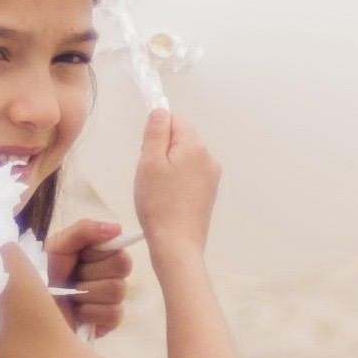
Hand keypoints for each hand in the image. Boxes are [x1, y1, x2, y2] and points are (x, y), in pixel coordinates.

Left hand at [45, 217, 131, 336]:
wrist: (30, 308)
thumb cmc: (43, 273)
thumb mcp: (57, 245)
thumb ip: (84, 230)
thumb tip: (117, 228)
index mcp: (102, 254)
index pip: (119, 247)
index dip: (96, 254)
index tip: (78, 258)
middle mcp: (112, 274)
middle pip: (122, 266)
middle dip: (89, 272)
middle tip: (71, 278)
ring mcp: (113, 299)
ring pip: (117, 289)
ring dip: (85, 293)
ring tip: (70, 296)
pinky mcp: (110, 322)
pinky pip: (113, 313)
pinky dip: (89, 312)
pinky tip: (76, 312)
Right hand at [129, 104, 220, 259]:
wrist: (176, 245)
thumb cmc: (159, 205)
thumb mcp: (149, 162)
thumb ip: (155, 132)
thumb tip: (160, 111)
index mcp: (196, 147)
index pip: (175, 120)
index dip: (156, 132)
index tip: (146, 153)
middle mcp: (209, 158)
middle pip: (180, 139)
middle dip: (161, 150)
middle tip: (149, 175)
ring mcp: (211, 177)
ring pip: (183, 158)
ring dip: (167, 167)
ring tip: (157, 190)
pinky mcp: (208, 193)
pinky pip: (188, 175)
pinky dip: (175, 182)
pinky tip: (166, 199)